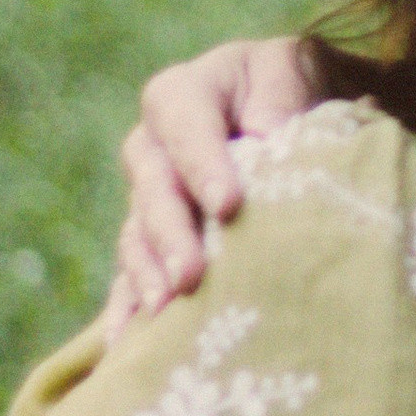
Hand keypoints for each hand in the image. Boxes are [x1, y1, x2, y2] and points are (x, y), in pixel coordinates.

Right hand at [107, 36, 317, 335]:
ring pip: (137, 235)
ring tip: (163, 313)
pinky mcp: (151, 240)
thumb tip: (266, 138)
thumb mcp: (290, 70)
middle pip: (153, 188)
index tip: (229, 206)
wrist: (285, 104)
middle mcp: (152, 146)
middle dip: (171, 235)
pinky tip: (125, 344)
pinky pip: (131, 273)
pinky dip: (127, 307)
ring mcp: (147, 196)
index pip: (186, 125)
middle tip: (191, 277)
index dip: (203, 165)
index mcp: (183, 94)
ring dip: (148, 276)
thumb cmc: (289, 85)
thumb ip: (278, 98)